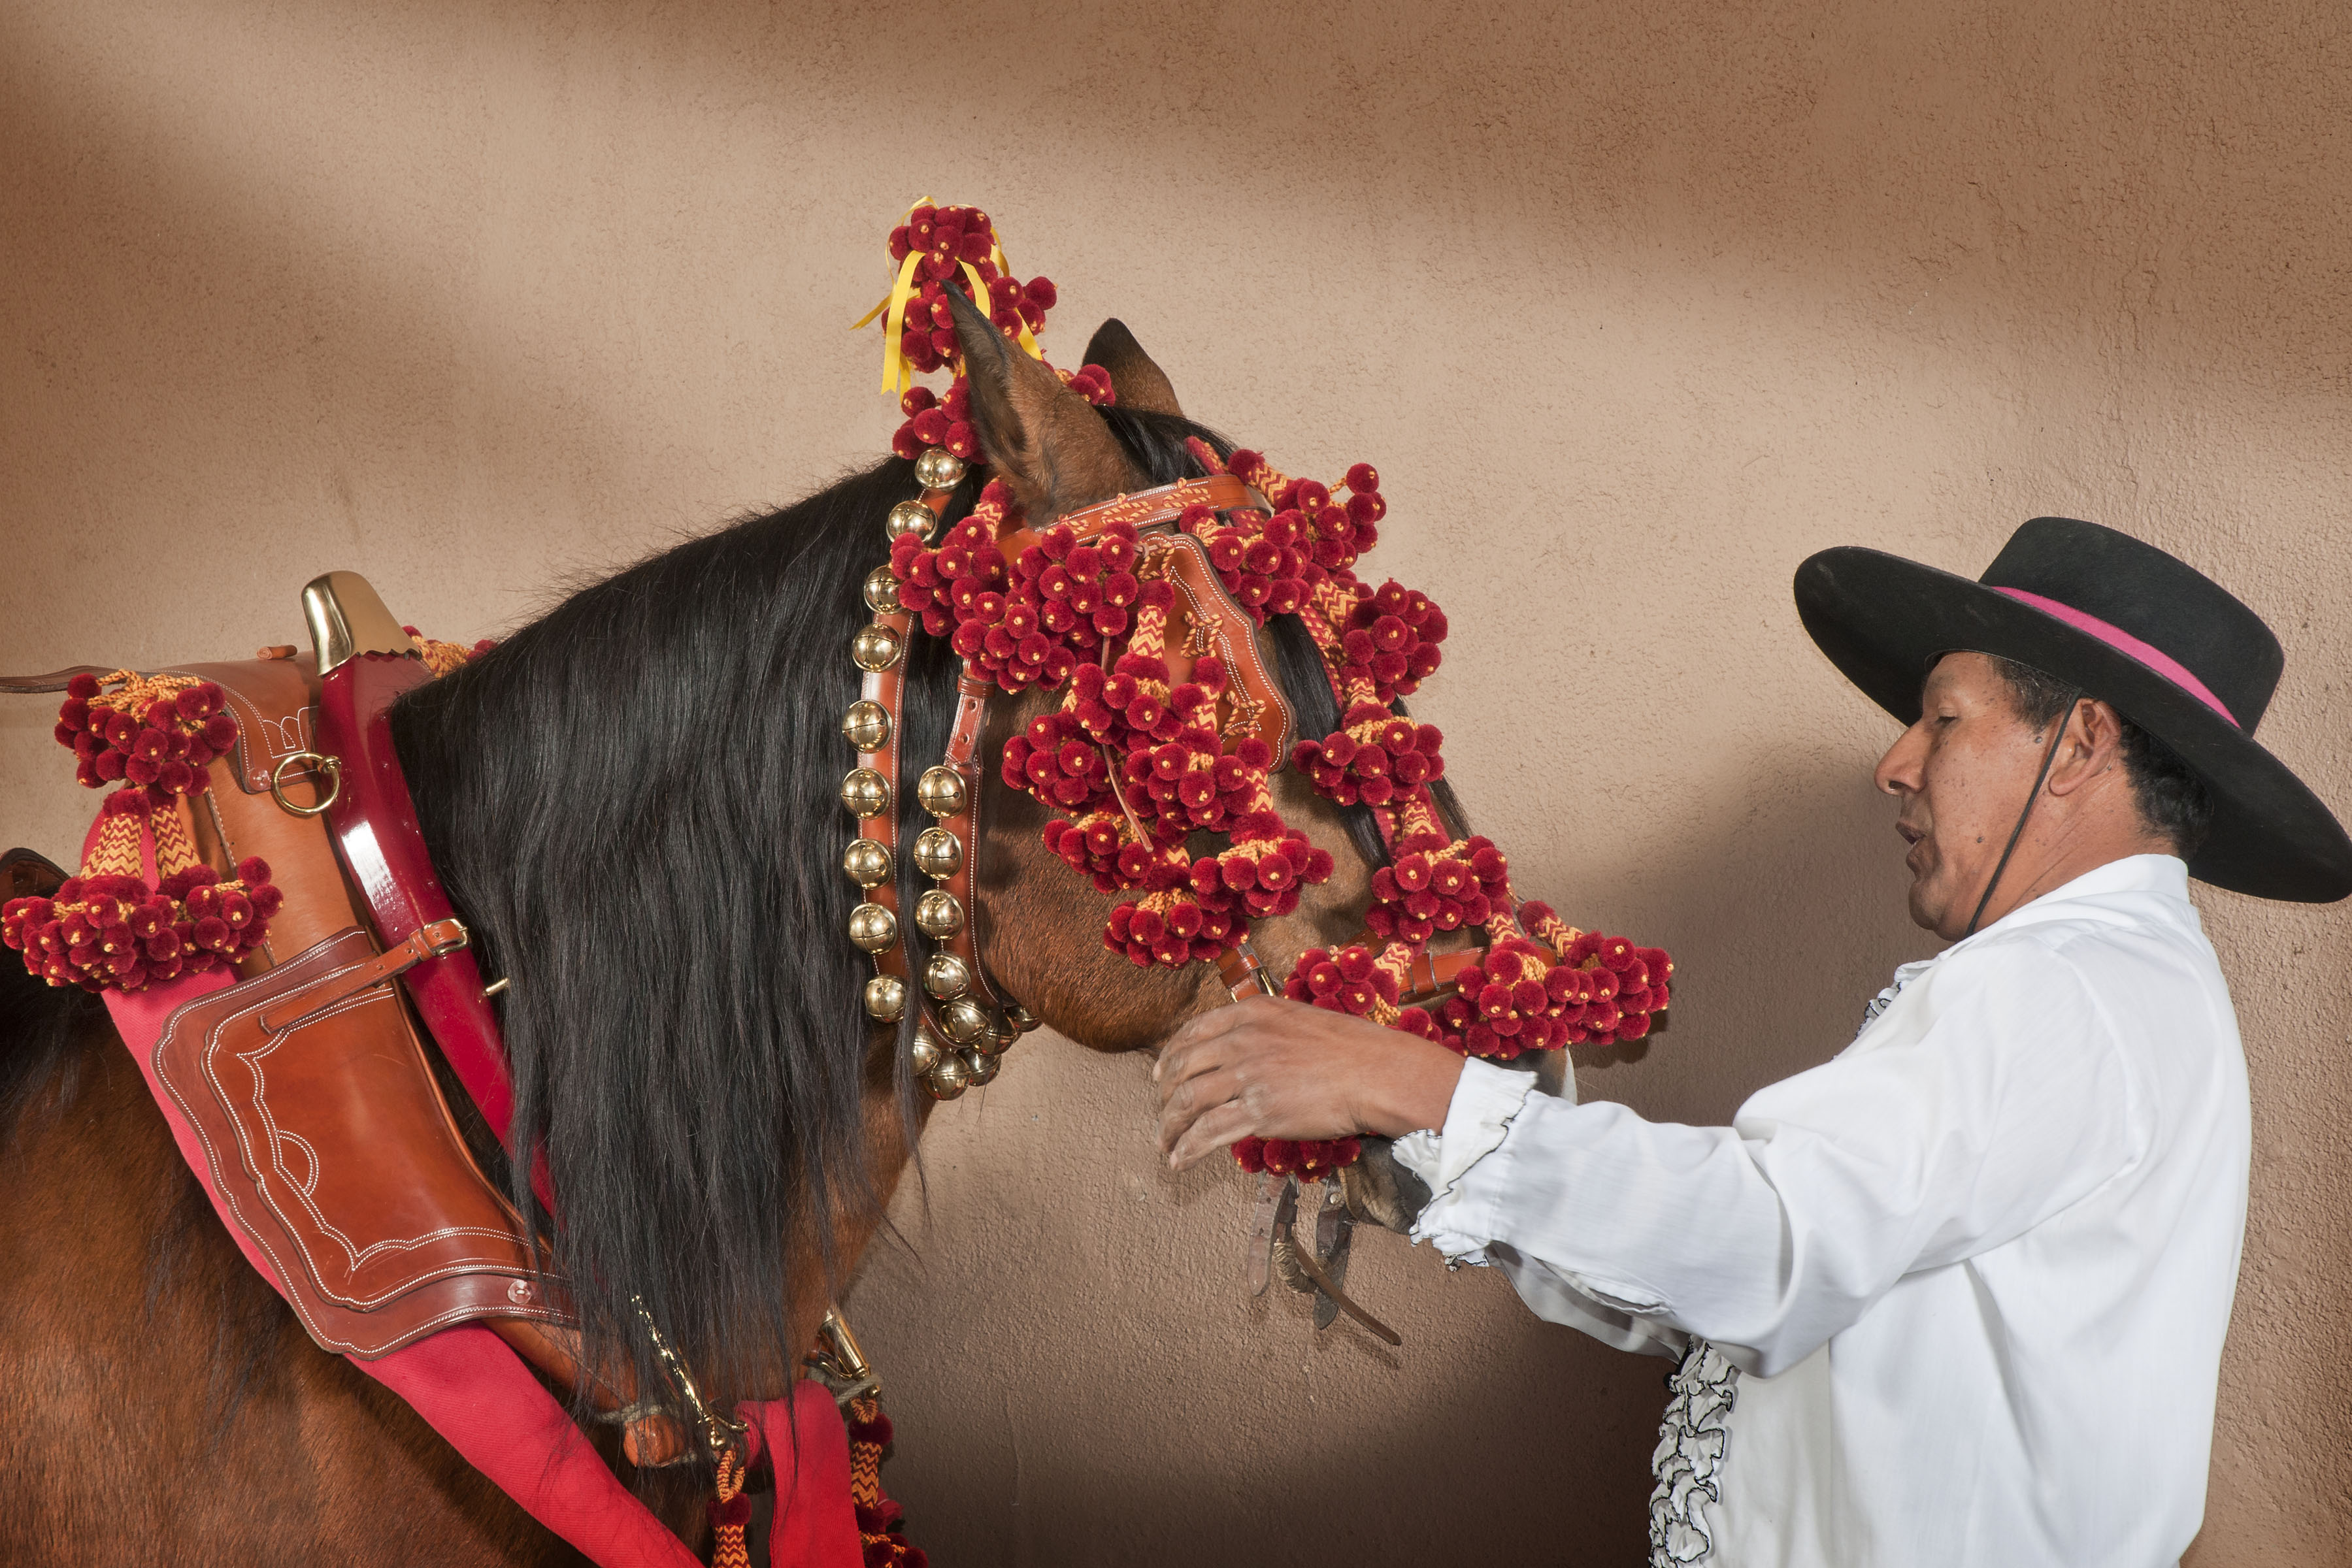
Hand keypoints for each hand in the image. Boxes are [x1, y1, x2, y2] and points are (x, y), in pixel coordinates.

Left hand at [1153, 995, 1465, 1171]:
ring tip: (1165, 1145)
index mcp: (1253, 1013)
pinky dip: (1187, 1150)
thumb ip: (1268, 1030)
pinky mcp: (1259, 1112)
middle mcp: (1243, 1040)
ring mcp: (1249, 1075)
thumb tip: (1250, 1049)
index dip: (1171, 1056)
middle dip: (1165, 1096)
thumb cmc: (1355, 1048)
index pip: (1193, 1032)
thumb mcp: (1302, 1019)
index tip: (1161, 1075)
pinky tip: (1180, 1161)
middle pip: (1183, 1068)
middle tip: (1162, 1114)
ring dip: (1169, 1128)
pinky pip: (1208, 1133)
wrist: (1379, 1073)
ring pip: (1188, 1102)